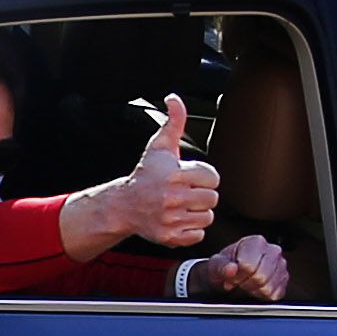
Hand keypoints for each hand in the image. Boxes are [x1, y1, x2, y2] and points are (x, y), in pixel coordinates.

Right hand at [69, 96, 219, 253]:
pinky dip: (191, 229)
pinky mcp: (170, 237)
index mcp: (174, 175)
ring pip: (207, 217)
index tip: (191, 176)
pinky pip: (198, 234)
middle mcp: (172, 198)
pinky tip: (180, 219)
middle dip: (202, 194)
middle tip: (187, 192)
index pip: (213, 178)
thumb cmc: (146, 174)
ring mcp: (170, 219)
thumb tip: (174, 98)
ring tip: (184, 205)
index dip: (204, 176)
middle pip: (212, 198)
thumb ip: (173, 121)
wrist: (124, 205)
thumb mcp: (160, 146)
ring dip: (199, 212)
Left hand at [186, 233, 289, 301]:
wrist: (231, 274)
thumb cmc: (225, 267)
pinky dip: (262, 296)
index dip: (237, 275)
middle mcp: (272, 251)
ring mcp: (281, 266)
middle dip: (246, 283)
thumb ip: (221, 266)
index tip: (232, 275)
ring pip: (268, 288)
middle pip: (261, 277)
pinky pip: (274, 295)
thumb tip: (231, 269)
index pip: (249, 266)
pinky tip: (255, 288)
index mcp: (256, 242)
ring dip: (253, 290)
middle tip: (238, 281)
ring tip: (246, 283)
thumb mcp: (216, 265)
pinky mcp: (284, 281)